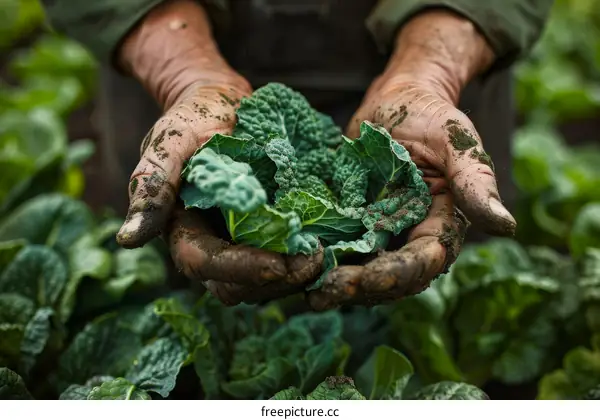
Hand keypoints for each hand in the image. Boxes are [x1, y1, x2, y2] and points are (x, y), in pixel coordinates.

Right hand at [114, 0, 322, 304]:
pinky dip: (306, 261)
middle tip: (315, 261)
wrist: (227, 108)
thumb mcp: (172, 143)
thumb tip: (127, 241)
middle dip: (276, 280)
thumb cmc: (196, 119)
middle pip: (239, 285)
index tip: (279, 265)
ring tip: (327, 256)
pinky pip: (286, 262)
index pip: (206, 265)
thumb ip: (152, 185)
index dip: (241, 270)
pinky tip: (331, 247)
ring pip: (265, 283)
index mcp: (184, 233)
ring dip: (296, 277)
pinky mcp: (269, 238)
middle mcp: (213, 248)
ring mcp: (243, 246)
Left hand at [306, 10, 516, 310]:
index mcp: (440, 226)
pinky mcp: (350, 222)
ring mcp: (377, 233)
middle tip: (323, 292)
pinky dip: (316, 257)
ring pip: (359, 269)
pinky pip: (335, 245)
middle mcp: (408, 238)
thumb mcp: (455, 142)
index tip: (370, 277)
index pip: (424, 261)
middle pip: (388, 276)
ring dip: (333, 281)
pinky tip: (291, 263)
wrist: (394, 102)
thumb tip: (506, 226)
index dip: (399, 273)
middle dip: (359, 287)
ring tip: (302, 287)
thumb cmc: (430, 117)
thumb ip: (474, 181)